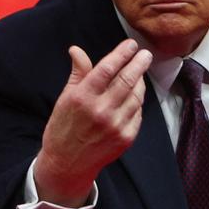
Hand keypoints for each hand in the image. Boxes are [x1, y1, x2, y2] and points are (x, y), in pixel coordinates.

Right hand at [34, 40, 152, 206]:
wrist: (67, 165)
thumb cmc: (63, 128)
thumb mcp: (65, 98)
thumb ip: (78, 73)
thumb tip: (76, 50)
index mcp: (83, 98)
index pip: (107, 68)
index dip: (122, 53)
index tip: (131, 44)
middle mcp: (101, 111)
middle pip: (127, 80)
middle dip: (139, 63)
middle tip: (146, 54)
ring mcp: (116, 126)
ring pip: (136, 96)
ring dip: (140, 81)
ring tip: (139, 73)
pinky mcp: (126, 138)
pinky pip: (138, 113)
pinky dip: (138, 102)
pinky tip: (134, 96)